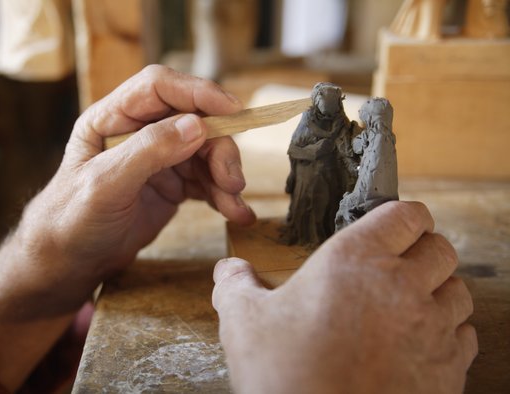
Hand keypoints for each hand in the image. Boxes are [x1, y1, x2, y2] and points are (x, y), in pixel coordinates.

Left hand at [0, 66, 254, 389]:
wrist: (68, 262)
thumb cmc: (71, 220)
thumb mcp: (105, 185)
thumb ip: (148, 152)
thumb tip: (196, 125)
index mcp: (112, 118)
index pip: (160, 88)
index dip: (198, 92)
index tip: (232, 109)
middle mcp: (139, 132)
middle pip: (193, 121)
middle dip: (219, 148)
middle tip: (232, 180)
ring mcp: (158, 158)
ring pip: (206, 151)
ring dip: (225, 175)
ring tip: (234, 205)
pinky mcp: (172, 184)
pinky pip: (206, 180)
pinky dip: (223, 195)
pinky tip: (235, 213)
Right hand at [213, 201, 476, 393]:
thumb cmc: (284, 376)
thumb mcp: (244, 322)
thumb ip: (236, 285)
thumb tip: (228, 270)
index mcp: (356, 261)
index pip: (406, 214)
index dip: (400, 215)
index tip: (388, 225)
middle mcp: (403, 287)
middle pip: (441, 249)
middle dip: (422, 251)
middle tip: (396, 266)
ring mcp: (431, 329)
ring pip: (457, 291)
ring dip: (438, 291)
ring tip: (409, 304)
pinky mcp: (447, 370)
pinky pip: (464, 336)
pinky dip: (448, 333)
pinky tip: (419, 343)